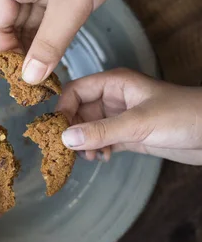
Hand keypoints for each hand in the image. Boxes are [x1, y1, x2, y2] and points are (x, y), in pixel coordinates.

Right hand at [0, 0, 164, 84]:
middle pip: (12, 29)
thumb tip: (30, 77)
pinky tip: (56, 62)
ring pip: (33, 28)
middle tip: (32, 86)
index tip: (18, 80)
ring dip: (38, 52)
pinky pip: (53, 25)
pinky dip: (54, 43)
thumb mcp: (71, 1)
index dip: (5, 53)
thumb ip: (50, 43)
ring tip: (43, 79)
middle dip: (21, 56)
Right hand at [56, 68, 201, 164]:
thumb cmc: (184, 116)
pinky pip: (103, 140)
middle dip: (73, 131)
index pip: (75, 91)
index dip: (63, 109)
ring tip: (91, 157)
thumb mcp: (139, 123)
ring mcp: (121, 117)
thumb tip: (65, 139)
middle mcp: (114, 98)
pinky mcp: (129, 135)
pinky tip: (104, 158)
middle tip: (71, 151)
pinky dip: (98, 149)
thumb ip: (101, 131)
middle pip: (79, 111)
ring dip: (85, 143)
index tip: (57, 131)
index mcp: (115, 83)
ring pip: (89, 128)